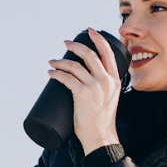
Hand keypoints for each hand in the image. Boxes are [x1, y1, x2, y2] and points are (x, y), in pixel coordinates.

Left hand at [47, 28, 121, 153]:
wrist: (101, 136)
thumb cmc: (101, 120)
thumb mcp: (109, 98)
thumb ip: (103, 86)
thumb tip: (85, 77)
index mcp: (115, 80)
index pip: (108, 52)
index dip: (98, 39)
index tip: (89, 31)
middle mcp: (106, 80)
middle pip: (90, 54)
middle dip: (75, 46)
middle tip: (65, 42)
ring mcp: (95, 87)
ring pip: (75, 65)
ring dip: (61, 61)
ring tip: (52, 61)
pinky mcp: (82, 94)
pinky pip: (66, 78)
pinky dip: (56, 74)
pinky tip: (51, 73)